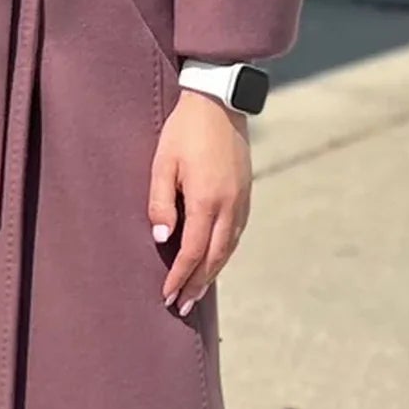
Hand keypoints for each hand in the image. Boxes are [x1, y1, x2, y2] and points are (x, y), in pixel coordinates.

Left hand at [148, 90, 252, 315]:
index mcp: (207, 200)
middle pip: (214, 258)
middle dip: (197, 284)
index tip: (166, 296)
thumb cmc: (184, 131)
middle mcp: (229, 206)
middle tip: (182, 307)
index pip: (192, 251)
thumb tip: (161, 239)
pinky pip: (236, 234)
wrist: (219, 101)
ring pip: (228, 248)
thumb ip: (160, 203)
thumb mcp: (162, 163)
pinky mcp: (247, 193)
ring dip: (212, 273)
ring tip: (197, 292)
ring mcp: (242, 201)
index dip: (179, 277)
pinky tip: (214, 260)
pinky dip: (224, 253)